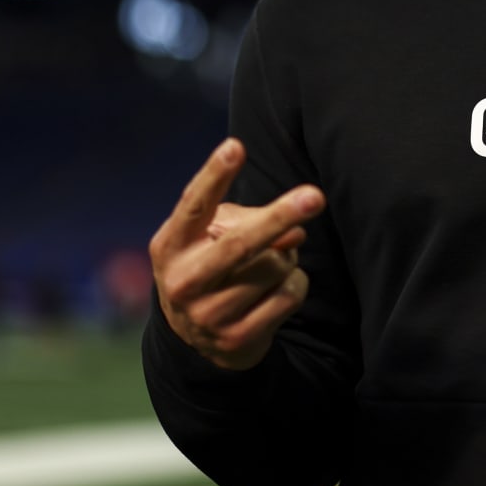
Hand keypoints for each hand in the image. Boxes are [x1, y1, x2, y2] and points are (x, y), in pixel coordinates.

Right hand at [149, 138, 324, 369]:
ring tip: (271, 265)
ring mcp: (208, 314)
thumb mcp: (212, 238)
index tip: (235, 147)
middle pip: (240, 243)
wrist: (195, 339)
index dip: (214, 175)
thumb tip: (296, 231)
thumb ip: (247, 221)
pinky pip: (289, 295)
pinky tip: (275, 291)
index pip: (194, 205)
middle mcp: (184, 281)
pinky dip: (294, 285)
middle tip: (314, 196)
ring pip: (274, 267)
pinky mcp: (236, 338)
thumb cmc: (210, 267)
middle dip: (279, 217)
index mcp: (171, 246)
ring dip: (287, 259)